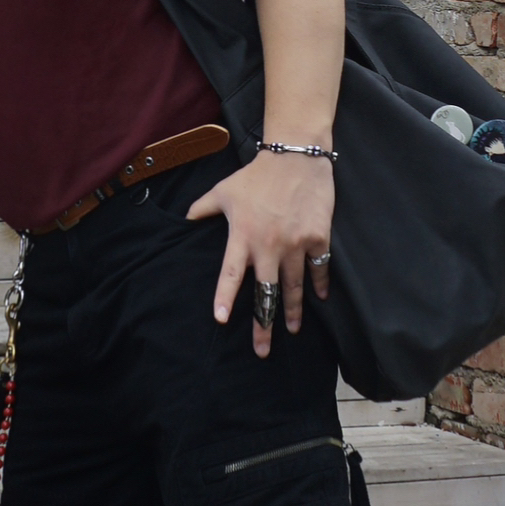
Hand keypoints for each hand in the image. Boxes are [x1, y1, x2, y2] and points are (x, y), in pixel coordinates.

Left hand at [187, 150, 332, 356]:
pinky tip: (319, 299)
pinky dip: (319, 285)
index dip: (225, 298)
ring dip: (292, 311)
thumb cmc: (257, 174)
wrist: (296, 156)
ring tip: (292, 330)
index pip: (230, 275)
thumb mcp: (224, 189)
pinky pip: (319, 268)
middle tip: (262, 350)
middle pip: (265, 292)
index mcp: (242, 236)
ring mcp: (296, 243)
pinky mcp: (318, 237)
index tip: (221, 321)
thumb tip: (185, 218)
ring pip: (293, 286)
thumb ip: (203, 208)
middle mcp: (268, 245)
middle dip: (263, 324)